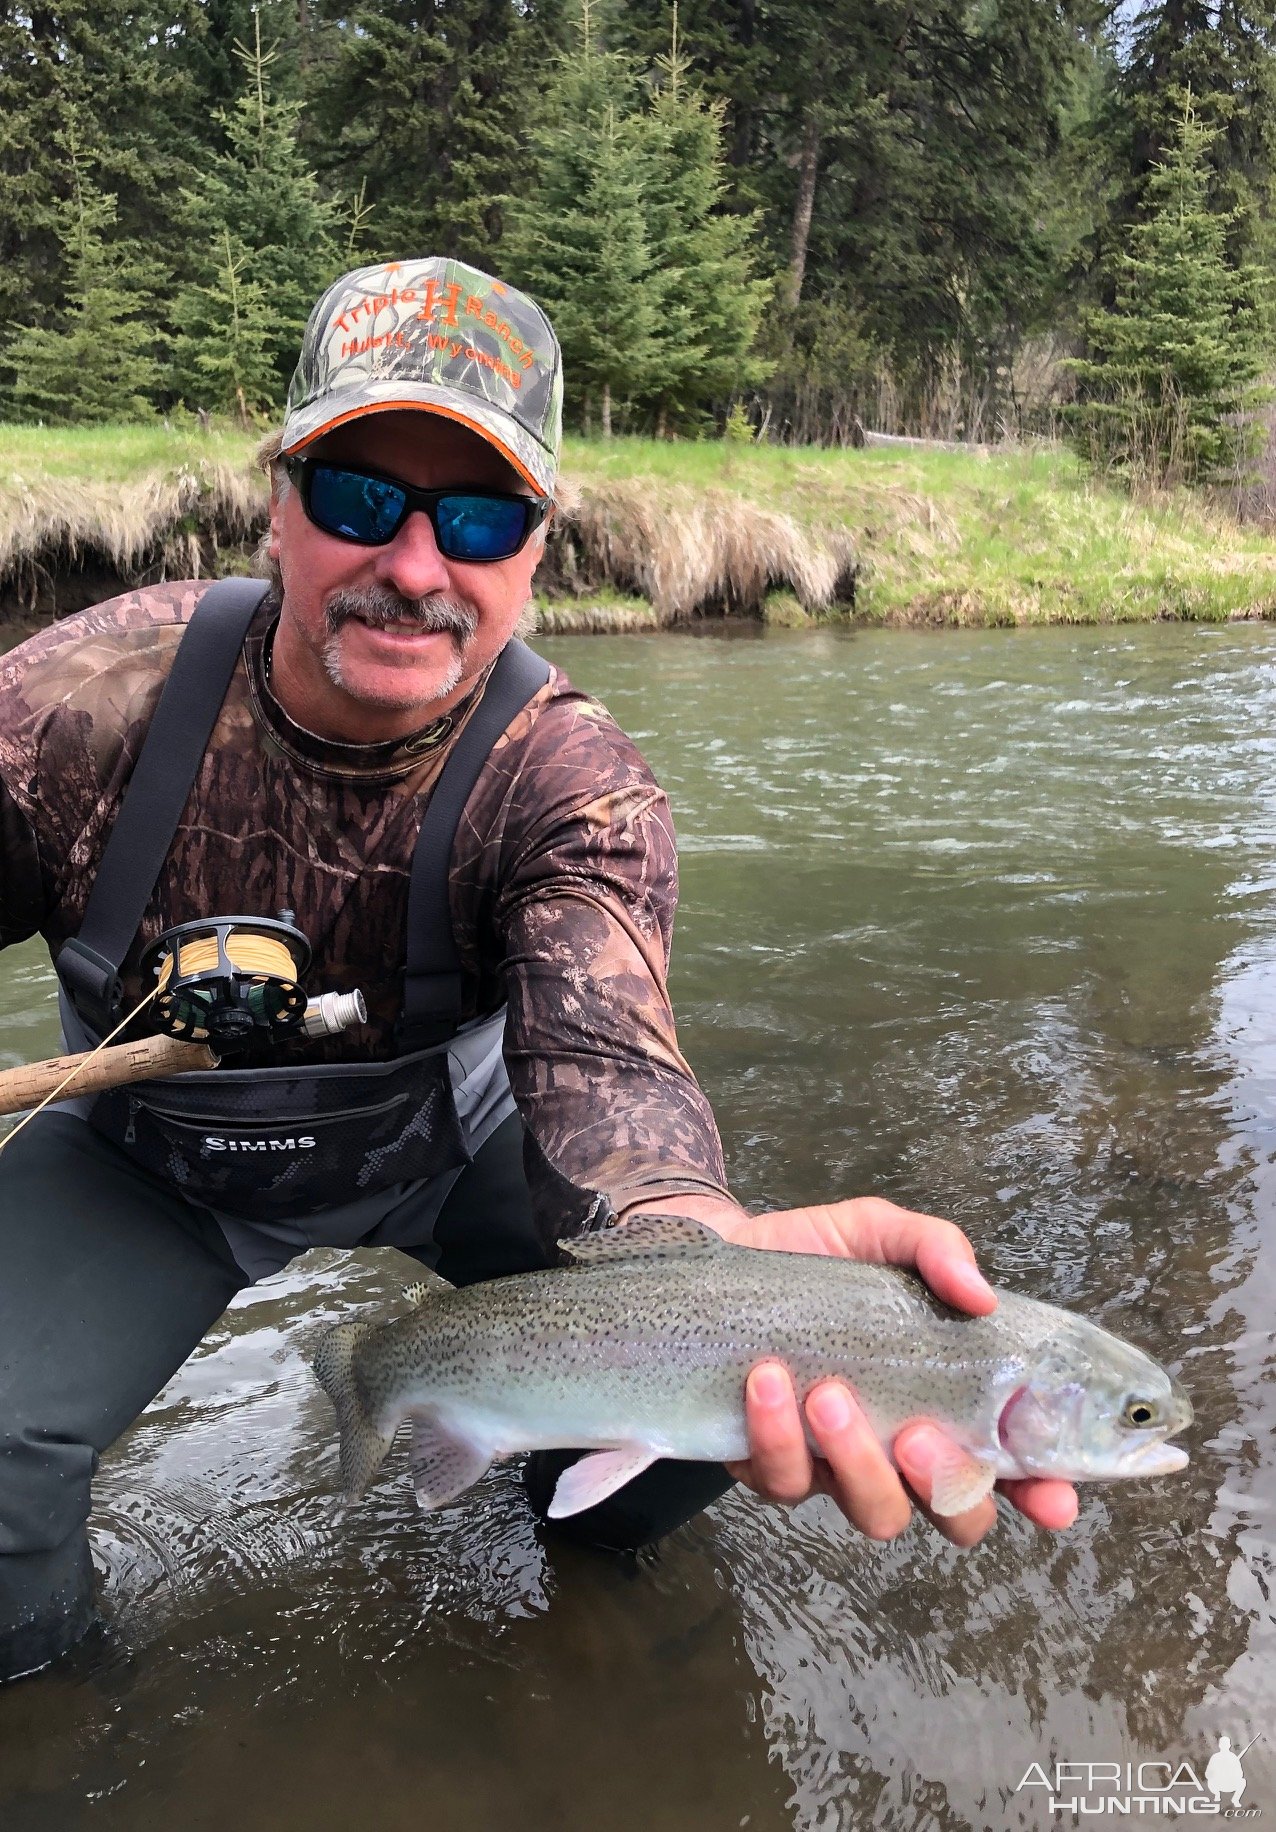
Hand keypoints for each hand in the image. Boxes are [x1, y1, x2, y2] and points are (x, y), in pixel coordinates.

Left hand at [707, 1196, 1078, 1544]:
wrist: (725, 1255)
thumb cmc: (818, 1256)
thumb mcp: (880, 1231)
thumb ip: (935, 1248)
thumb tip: (979, 1293)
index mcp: (946, 1398)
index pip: (1013, 1465)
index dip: (1043, 1493)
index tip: (1052, 1500)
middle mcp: (901, 1446)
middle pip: (953, 1513)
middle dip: (946, 1487)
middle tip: (915, 1435)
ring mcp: (837, 1464)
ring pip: (873, 1511)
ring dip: (857, 1462)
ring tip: (828, 1396)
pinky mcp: (770, 1464)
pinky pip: (785, 1481)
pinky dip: (778, 1436)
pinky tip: (768, 1382)